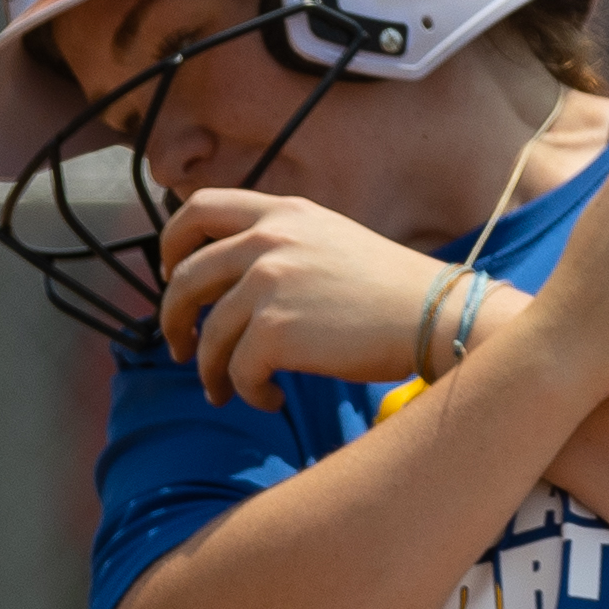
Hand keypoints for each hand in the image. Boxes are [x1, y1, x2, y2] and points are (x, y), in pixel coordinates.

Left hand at [159, 190, 462, 409]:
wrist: (436, 315)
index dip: (172, 243)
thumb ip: (284, 244)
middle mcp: (268, 241)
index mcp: (282, 213)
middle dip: (173, 318)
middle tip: (181, 345)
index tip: (172, 274)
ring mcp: (268, 285)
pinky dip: (246, 391)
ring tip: (224, 390)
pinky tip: (268, 399)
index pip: (197, 209)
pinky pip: (237, 370)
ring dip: (210, 369)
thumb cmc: (393, 289)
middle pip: (186, 277)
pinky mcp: (275, 332)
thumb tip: (236, 281)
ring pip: (208, 334)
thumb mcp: (333, 239)